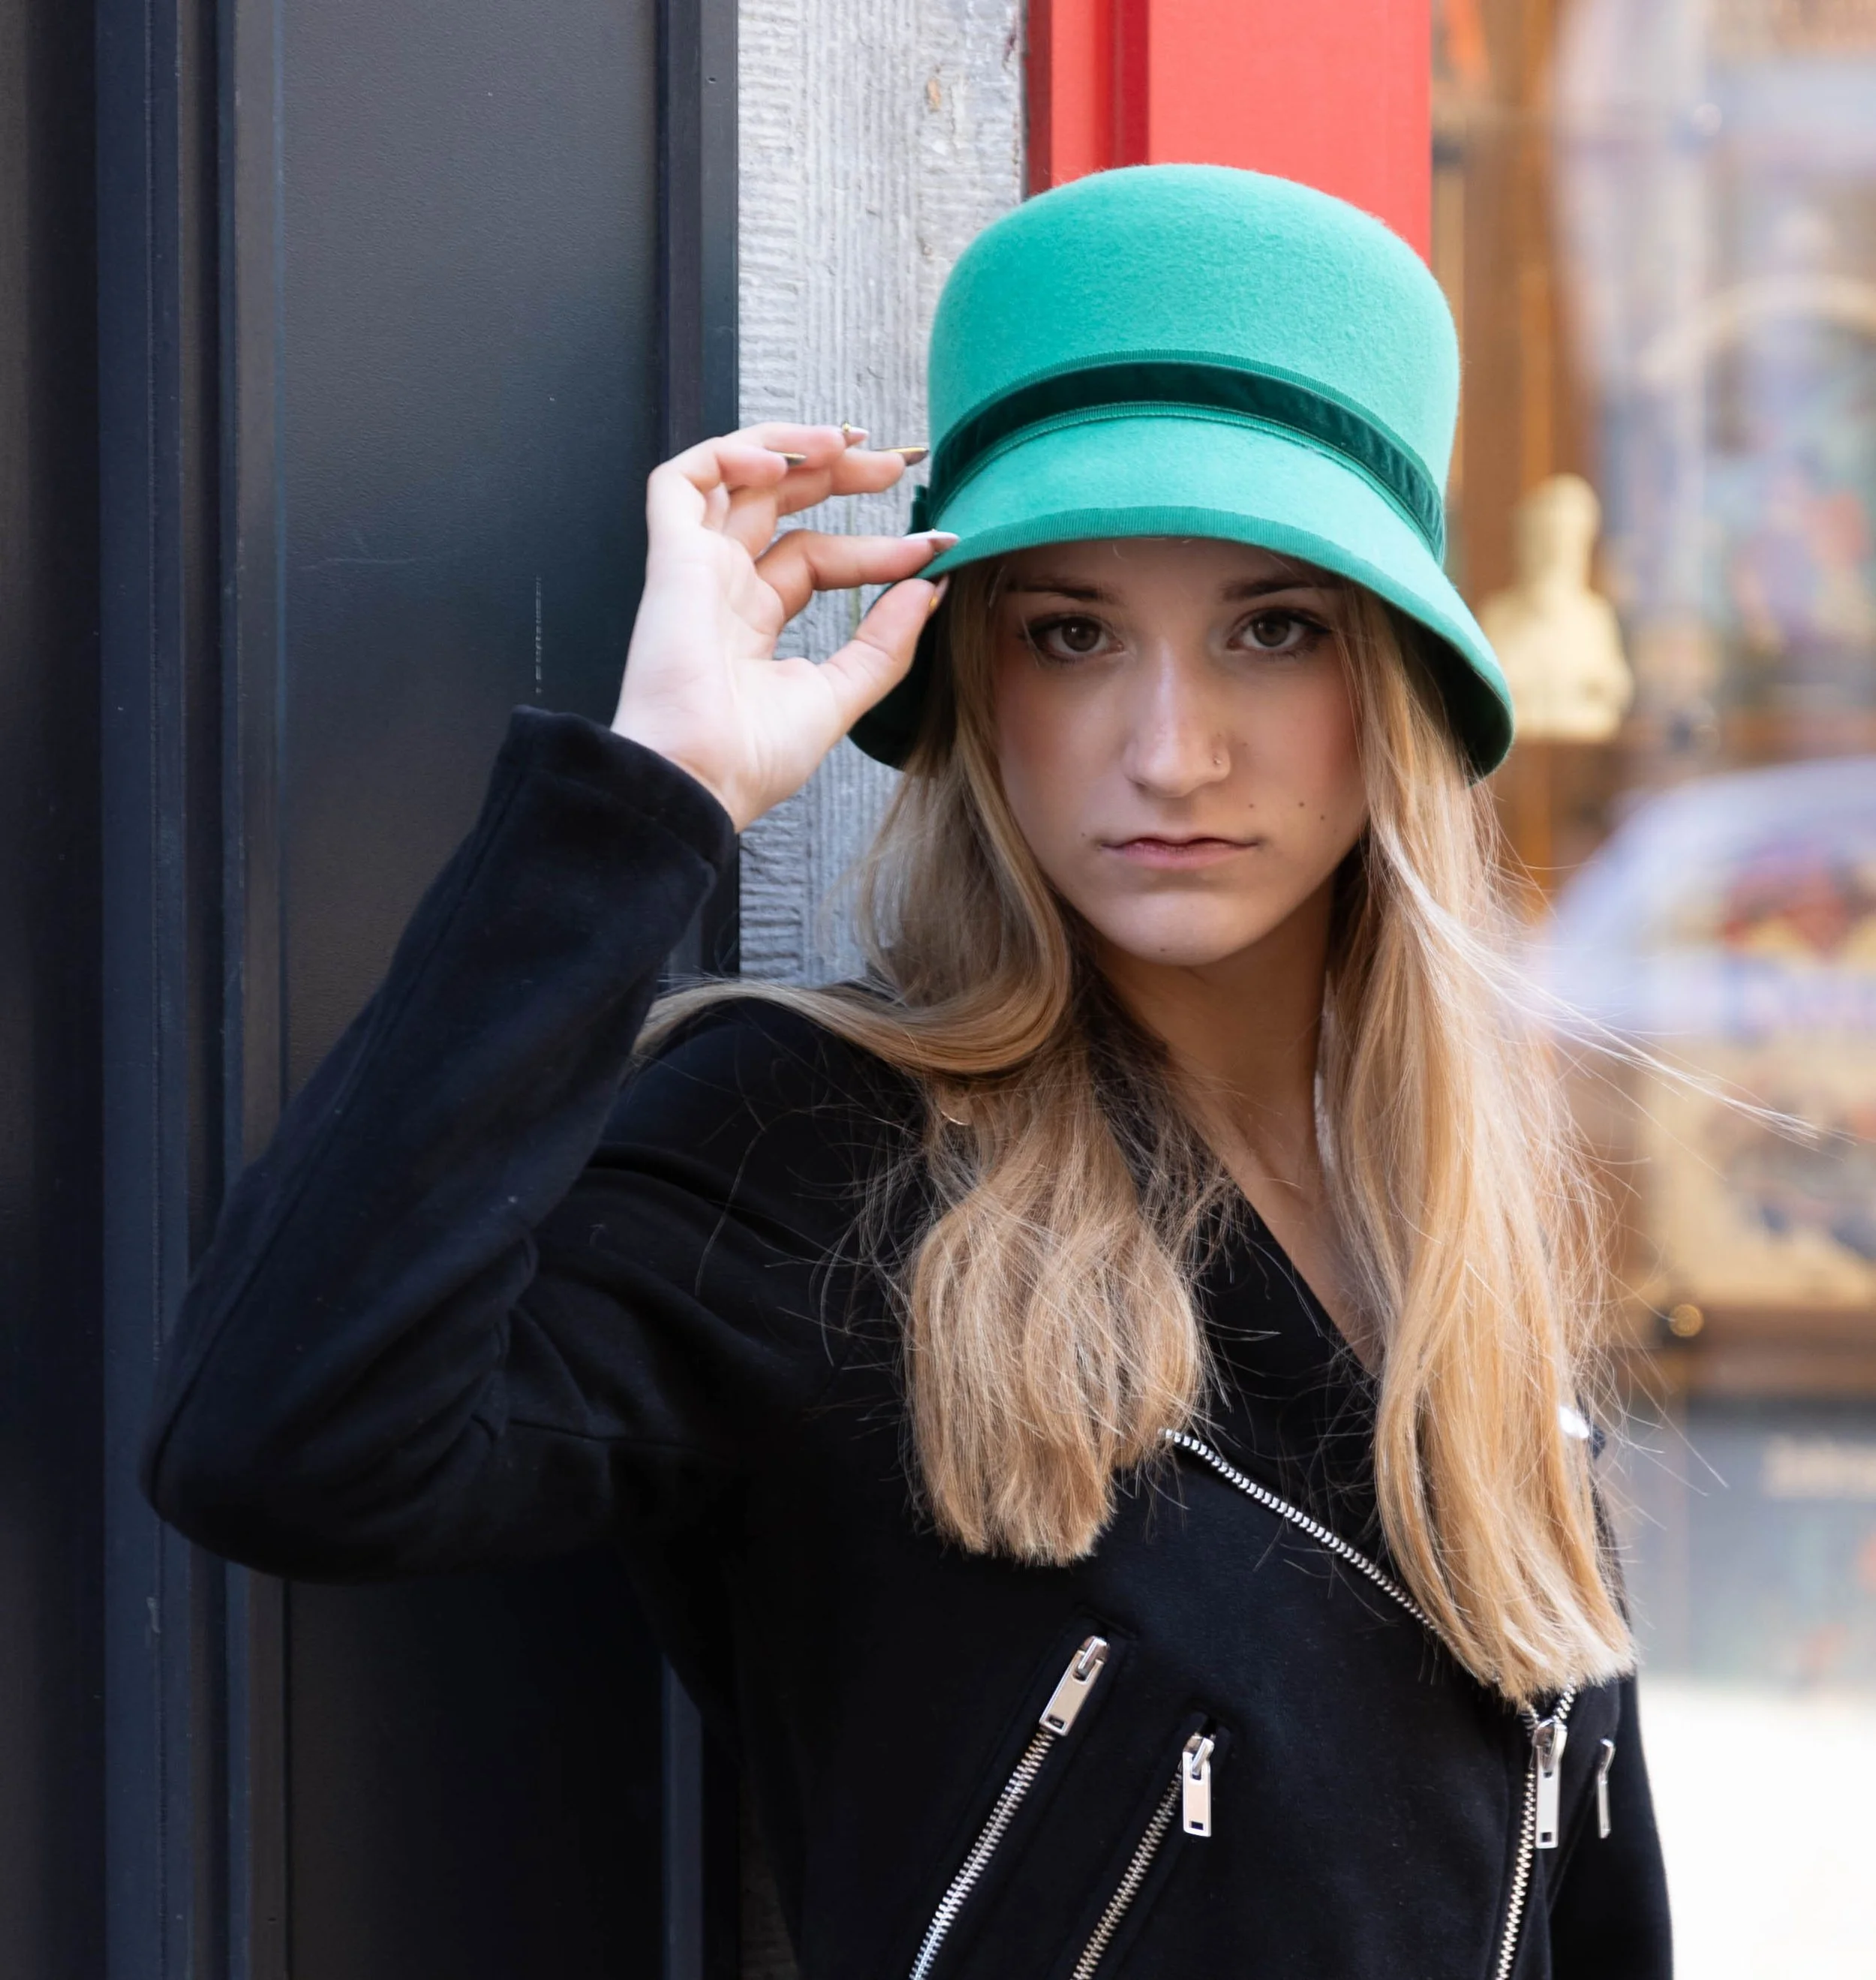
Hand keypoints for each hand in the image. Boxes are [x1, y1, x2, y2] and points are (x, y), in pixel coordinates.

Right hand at [612, 422, 954, 831]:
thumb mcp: (840, 696)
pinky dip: (729, 456)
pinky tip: (783, 464)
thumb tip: (929, 586)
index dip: (875, 549)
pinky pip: (684, 481)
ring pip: (734, 476)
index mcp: (754, 620)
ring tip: (849, 443)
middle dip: (837, 474)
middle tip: (895, 463)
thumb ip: (884, 643)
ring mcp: (695, 569)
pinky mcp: (671, 559)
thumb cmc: (753, 759)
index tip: (932, 546)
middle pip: (778, 504)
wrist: (700, 781)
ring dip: (791, 449)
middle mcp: (723, 586)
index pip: (818, 558)